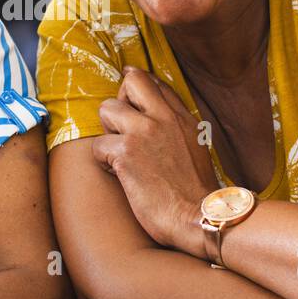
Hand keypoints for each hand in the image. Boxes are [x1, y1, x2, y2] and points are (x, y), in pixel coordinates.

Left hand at [91, 66, 219, 255]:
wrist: (199, 216)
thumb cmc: (195, 192)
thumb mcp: (195, 148)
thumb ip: (176, 128)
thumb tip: (157, 119)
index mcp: (181, 117)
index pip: (154, 83)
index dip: (136, 92)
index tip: (130, 102)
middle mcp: (163, 117)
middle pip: (131, 81)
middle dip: (120, 101)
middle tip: (120, 127)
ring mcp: (144, 132)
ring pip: (106, 108)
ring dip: (107, 133)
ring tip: (120, 154)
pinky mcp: (126, 153)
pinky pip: (98, 145)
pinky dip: (104, 162)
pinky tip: (120, 175)